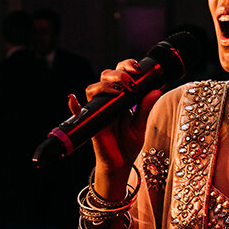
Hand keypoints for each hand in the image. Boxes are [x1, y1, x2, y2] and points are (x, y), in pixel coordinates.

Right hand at [75, 58, 161, 190]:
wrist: (120, 163)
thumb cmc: (128, 143)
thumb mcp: (140, 125)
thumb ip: (146, 108)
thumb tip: (156, 90)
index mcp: (121, 96)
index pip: (120, 72)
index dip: (126, 65)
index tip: (138, 69)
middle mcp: (108, 100)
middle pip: (105, 76)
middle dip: (118, 74)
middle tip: (130, 83)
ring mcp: (98, 110)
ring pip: (93, 89)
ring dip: (104, 86)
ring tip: (117, 91)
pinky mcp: (91, 123)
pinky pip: (77, 112)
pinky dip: (73, 105)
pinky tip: (73, 99)